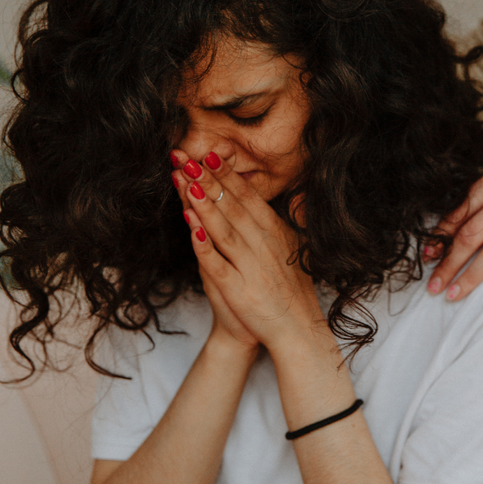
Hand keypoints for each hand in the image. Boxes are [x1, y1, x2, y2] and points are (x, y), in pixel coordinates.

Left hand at [171, 149, 320, 352]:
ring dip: (204, 202)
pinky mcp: (238, 289)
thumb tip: (286, 194)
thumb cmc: (290, 289)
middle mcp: (264, 245)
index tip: (209, 154)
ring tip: (185, 179)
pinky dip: (203, 242)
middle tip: (187, 156)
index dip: (227, 175)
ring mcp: (251, 266)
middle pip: (232, 206)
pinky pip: (217, 261)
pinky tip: (190, 225)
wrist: (297, 330)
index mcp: (276, 232)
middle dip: (208, 179)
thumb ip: (284, 222)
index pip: (248, 197)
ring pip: (223, 228)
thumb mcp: (293, 248)